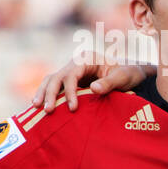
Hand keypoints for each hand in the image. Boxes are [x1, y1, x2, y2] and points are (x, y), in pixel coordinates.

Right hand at [32, 54, 152, 112]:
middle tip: (47, 110)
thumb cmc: (129, 73)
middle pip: (56, 77)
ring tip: (35, 108)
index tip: (72, 108)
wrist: (132, 73)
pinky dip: (48, 95)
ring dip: (43, 93)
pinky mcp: (71, 81)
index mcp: (87, 58)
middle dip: (50, 93)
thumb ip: (109, 83)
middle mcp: (76, 63)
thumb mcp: (124, 77)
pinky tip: (40, 107)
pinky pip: (55, 87)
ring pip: (51, 80)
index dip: (70, 92)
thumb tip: (93, 89)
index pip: (72, 75)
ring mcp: (72, 71)